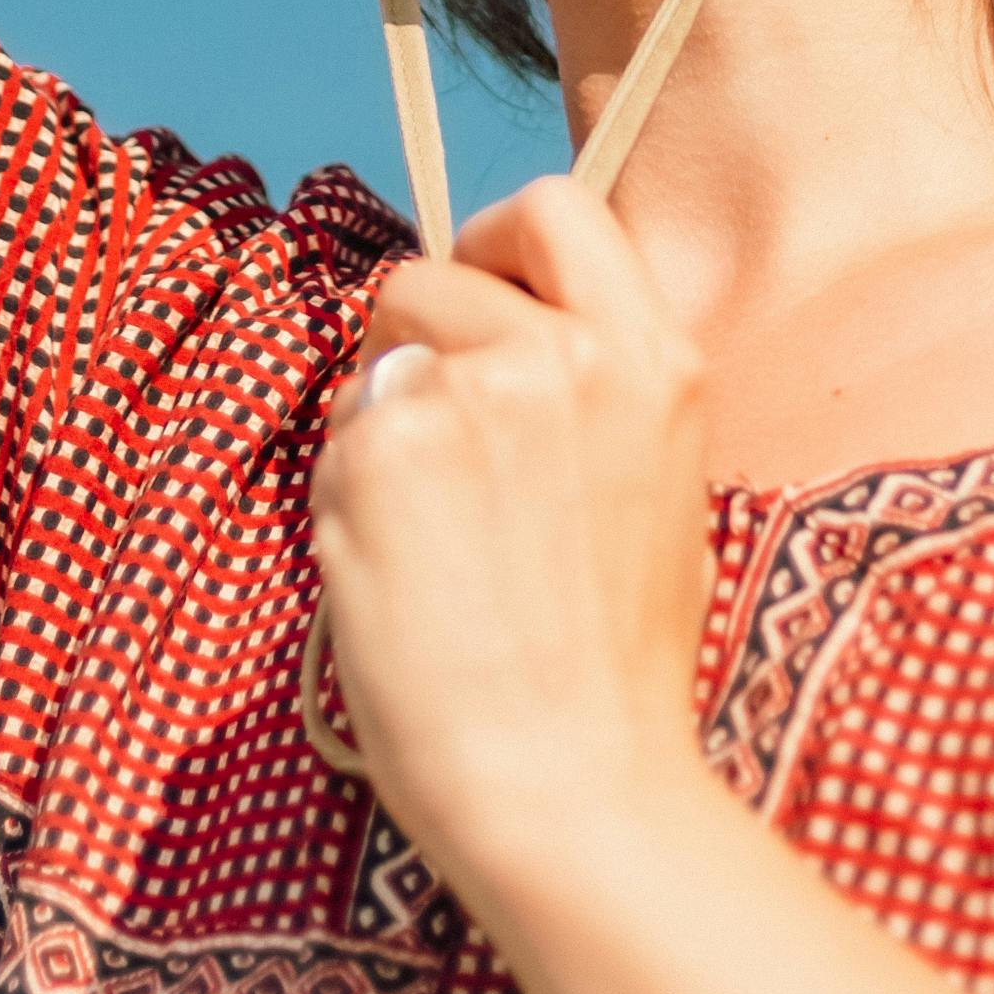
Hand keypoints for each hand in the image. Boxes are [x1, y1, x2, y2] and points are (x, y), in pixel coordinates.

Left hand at [308, 174, 714, 899]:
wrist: (572, 786)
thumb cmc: (611, 668)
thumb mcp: (658, 488)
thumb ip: (592, 390)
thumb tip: (497, 339)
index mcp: (653, 359)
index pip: (556, 207)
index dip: (495, 242)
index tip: (478, 300)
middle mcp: (565, 354)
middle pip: (434, 276)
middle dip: (414, 343)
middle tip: (429, 444)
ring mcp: (469, 394)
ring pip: (375, 360)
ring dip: (379, 425)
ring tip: (432, 539)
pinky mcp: (381, 449)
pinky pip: (336, 437)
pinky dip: (346, 492)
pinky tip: (398, 575)